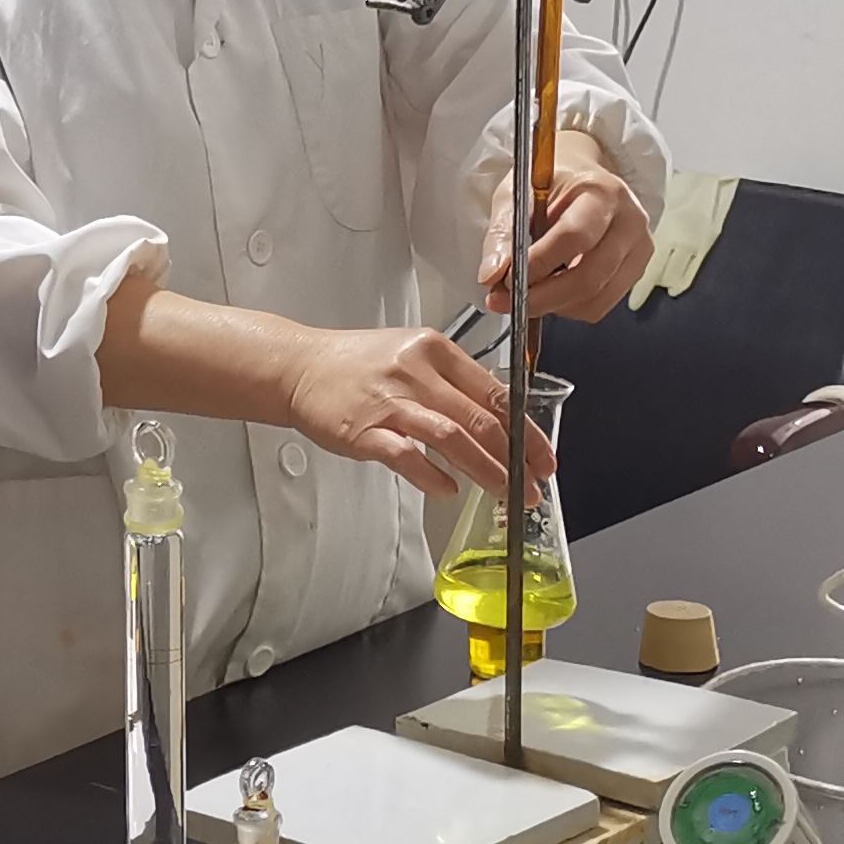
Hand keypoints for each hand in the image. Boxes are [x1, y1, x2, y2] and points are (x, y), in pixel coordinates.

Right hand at [276, 323, 539, 502]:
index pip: (495, 392)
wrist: (299, 367)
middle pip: (480, 419)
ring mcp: (389, 401)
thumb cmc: (356, 364)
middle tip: (532, 486)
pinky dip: (432, 476)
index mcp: (434, 350)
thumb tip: (497, 419)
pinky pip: (407, 456)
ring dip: (485, 471)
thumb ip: (451, 382)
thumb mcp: (412, 354)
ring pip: (452, 438)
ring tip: (505, 493)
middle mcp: (415, 372)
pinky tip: (448, 489)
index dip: (526, 430)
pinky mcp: (363, 429)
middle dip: (515, 459)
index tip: (543, 457)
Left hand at [481, 139, 653, 322]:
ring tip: (526, 292)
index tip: (506, 280)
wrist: (581, 177)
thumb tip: (491, 275)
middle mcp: (629, 221)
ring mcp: (638, 248)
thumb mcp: (517, 194)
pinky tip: (551, 288)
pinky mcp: (636, 270)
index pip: (574, 237)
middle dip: (541, 297)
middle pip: (589, 277)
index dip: (539, 264)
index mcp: (601, 192)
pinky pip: (600, 305)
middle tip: (505, 300)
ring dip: (553, 305)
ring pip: (594, 299)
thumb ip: (502, 233)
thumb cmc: (550, 184)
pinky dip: (569, 306)